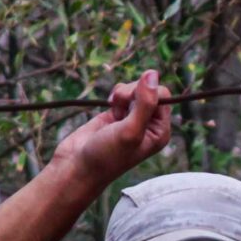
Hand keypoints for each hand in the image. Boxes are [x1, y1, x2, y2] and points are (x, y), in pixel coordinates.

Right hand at [54, 69, 172, 188]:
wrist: (77, 166)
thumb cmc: (106, 155)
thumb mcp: (130, 131)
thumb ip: (145, 103)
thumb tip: (153, 73)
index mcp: (160, 131)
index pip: (163, 96)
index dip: (147, 92)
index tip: (130, 103)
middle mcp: (150, 124)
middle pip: (150, 89)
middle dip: (133, 91)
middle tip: (120, 105)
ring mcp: (133, 118)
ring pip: (135, 89)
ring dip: (123, 93)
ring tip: (113, 108)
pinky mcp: (117, 113)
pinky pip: (123, 93)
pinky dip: (116, 95)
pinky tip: (109, 107)